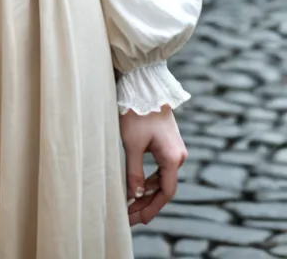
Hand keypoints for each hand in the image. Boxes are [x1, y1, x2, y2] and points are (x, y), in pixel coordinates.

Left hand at [120, 105, 187, 226]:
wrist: (145, 87)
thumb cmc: (138, 113)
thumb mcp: (132, 144)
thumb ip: (134, 172)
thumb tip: (134, 196)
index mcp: (172, 157)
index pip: (165, 192)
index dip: (151, 208)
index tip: (137, 220)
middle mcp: (178, 155)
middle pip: (164, 188)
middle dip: (146, 204)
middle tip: (129, 217)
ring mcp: (175, 149)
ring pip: (162, 179)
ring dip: (147, 192)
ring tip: (130, 205)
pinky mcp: (168, 144)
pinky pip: (161, 169)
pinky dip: (149, 180)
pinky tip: (137, 186)